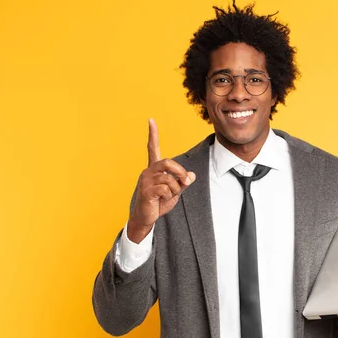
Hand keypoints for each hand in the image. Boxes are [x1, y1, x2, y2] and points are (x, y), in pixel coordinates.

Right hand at [128, 119, 195, 241]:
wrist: (146, 218)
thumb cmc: (158, 203)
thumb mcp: (174, 192)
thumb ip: (182, 182)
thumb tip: (191, 175)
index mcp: (154, 169)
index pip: (153, 148)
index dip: (153, 134)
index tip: (151, 120)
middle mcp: (148, 171)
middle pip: (168, 162)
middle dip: (180, 172)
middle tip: (184, 182)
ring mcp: (146, 181)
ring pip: (169, 178)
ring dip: (175, 189)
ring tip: (168, 196)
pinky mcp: (146, 190)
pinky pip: (165, 189)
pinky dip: (169, 195)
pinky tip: (161, 200)